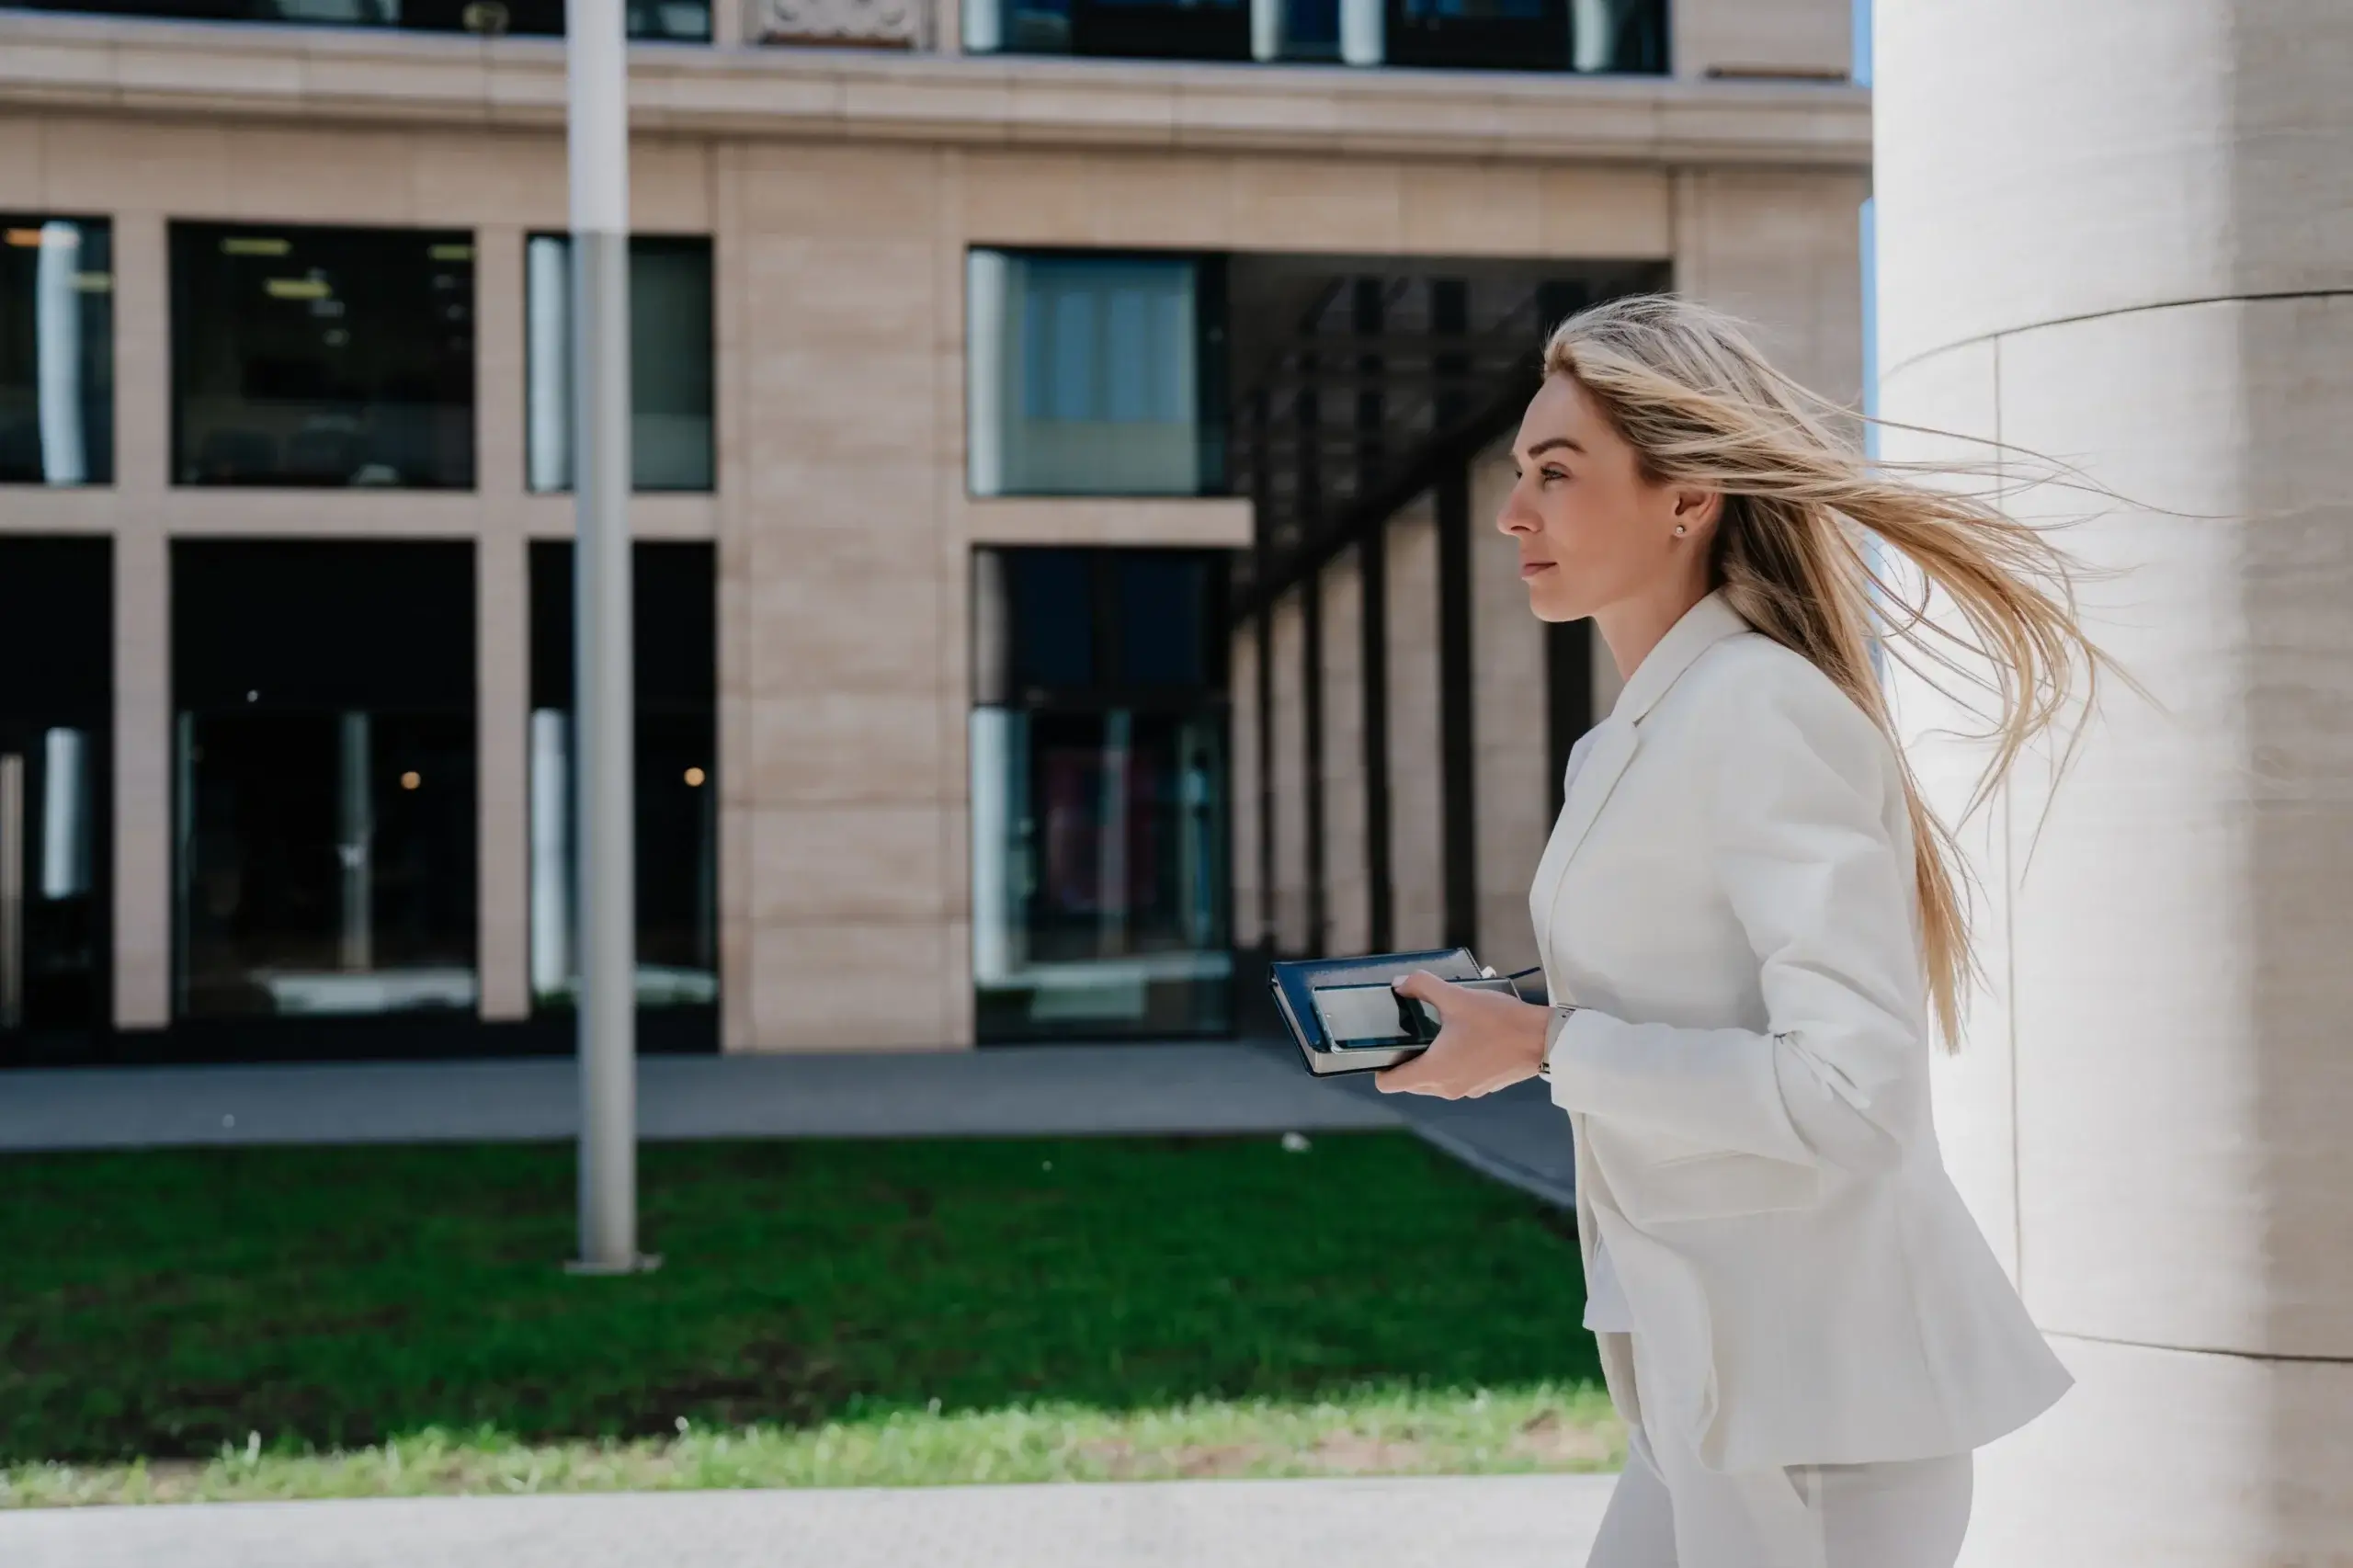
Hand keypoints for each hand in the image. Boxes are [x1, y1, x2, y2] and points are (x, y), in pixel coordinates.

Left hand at [1374, 972, 1550, 1098]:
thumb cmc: (1500, 1022)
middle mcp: (1447, 1088)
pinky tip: (1464, 1038)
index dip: (1380, 1067)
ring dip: (1431, 1061)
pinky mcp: (1483, 1086)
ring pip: (1434, 1082)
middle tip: (1413, 1032)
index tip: (1386, 1047)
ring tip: (1440, 1031)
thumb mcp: (1456, 997)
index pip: (1389, 1084)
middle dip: (1406, 1061)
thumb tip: (1401, 983)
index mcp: (1434, 1072)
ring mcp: (1467, 1090)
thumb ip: (1422, 986)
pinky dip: (1453, 1064)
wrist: (1543, 1039)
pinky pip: (1456, 1078)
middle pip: (1410, 1083)